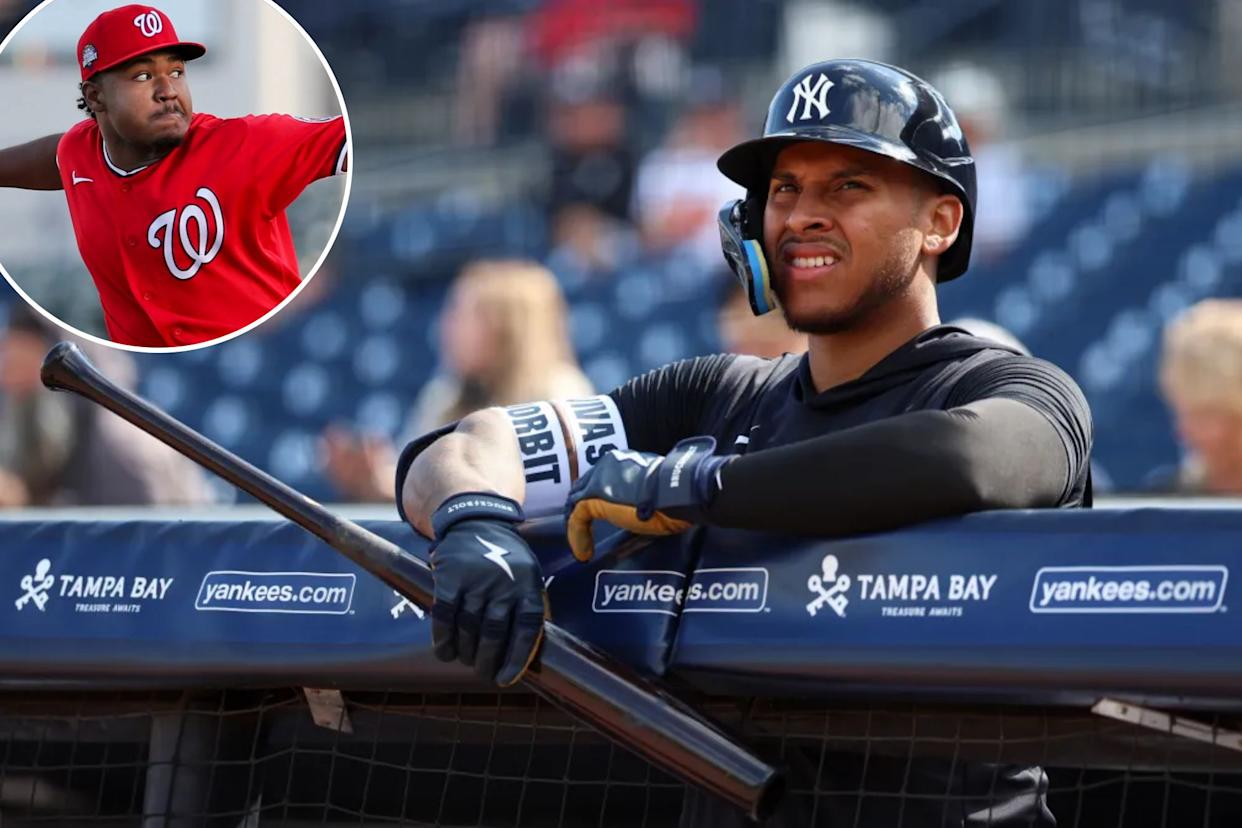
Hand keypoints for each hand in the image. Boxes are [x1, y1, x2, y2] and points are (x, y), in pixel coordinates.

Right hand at [429, 492, 546, 685]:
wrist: (477, 520)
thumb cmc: (506, 556)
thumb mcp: (528, 574)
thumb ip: (526, 607)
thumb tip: (524, 653)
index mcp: (527, 586)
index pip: (526, 630)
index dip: (516, 659)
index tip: (505, 679)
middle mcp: (503, 584)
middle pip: (494, 634)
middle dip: (486, 661)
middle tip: (482, 674)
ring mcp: (475, 581)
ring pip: (468, 628)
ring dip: (465, 652)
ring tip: (464, 661)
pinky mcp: (450, 577)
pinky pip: (445, 615)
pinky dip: (443, 638)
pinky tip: (444, 652)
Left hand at [564, 437, 730, 560]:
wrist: (675, 490)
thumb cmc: (675, 492)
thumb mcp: (653, 491)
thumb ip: (638, 495)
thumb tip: (639, 509)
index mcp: (622, 462)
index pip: (599, 479)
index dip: (595, 500)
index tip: (600, 520)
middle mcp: (606, 466)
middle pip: (583, 489)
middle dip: (581, 511)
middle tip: (584, 533)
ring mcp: (597, 481)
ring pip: (576, 503)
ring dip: (577, 526)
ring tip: (583, 546)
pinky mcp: (593, 499)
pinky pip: (576, 518)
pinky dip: (577, 536)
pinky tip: (584, 551)